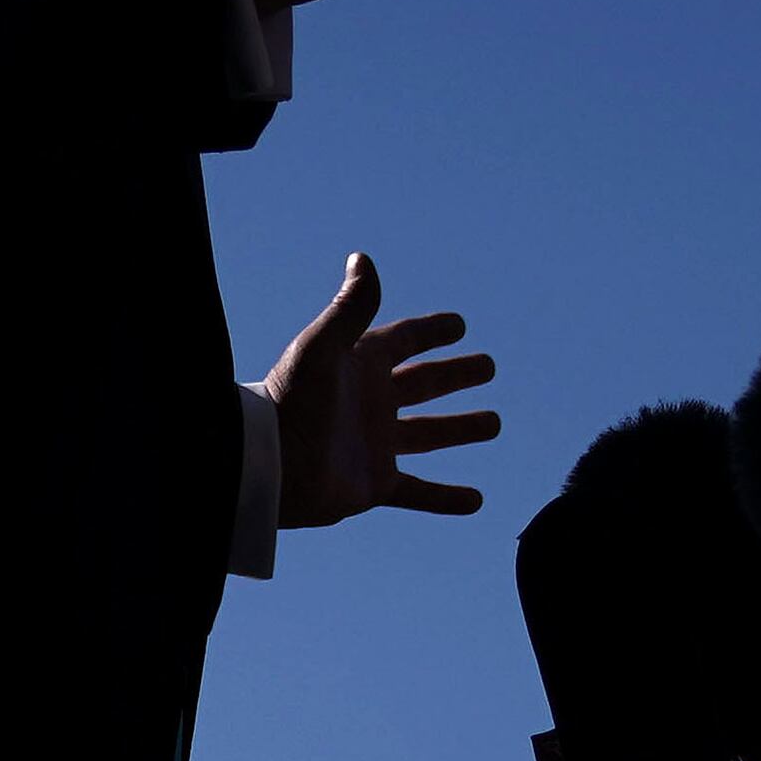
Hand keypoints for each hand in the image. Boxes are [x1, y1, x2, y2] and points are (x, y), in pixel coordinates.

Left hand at [261, 254, 499, 528]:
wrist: (267, 466)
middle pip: (423, 384)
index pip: (404, 341)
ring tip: (493, 423)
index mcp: (359, 366)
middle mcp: (370, 403)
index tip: (459, 325)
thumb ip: (350, 309)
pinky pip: (418, 492)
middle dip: (455, 375)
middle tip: (488, 367)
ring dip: (460, 428)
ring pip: (428, 434)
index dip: (431, 331)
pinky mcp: (373, 485)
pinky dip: (446, 498)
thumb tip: (363, 259)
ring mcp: (374, 445)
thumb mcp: (321, 348)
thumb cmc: (290, 401)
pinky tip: (475, 501)